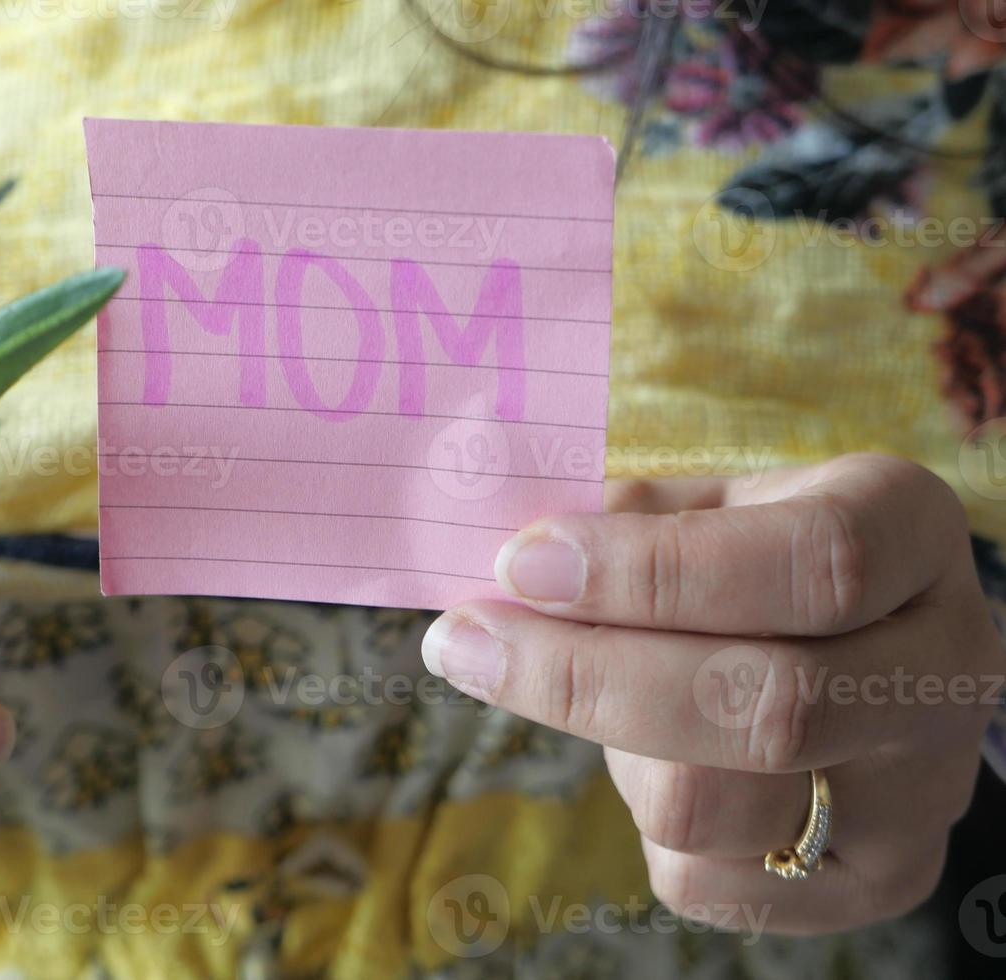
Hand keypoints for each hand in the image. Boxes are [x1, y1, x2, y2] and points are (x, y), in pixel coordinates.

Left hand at [422, 453, 1003, 933]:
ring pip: (715, 806)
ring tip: (595, 696)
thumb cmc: (747, 553)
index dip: (651, 572)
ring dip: (610, 748)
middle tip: (466, 641)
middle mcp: (945, 664)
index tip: (523, 564)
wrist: (852, 642)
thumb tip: (510, 567)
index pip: (809, 564)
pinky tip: (647, 757)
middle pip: (766, 706)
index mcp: (910, 530)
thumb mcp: (704, 503)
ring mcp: (922, 787)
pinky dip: (636, 819)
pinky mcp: (878, 880)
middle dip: (582, 676)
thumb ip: (620, 522)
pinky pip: (704, 882)